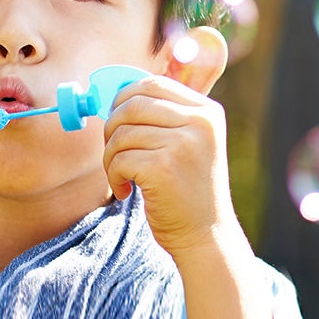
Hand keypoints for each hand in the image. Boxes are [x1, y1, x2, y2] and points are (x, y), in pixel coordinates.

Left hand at [102, 75, 239, 258]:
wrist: (206, 235)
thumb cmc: (188, 190)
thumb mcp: (190, 144)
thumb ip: (165, 117)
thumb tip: (117, 94)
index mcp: (207, 111)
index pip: (154, 83)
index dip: (124, 97)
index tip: (115, 119)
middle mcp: (199, 122)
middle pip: (133, 104)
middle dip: (112, 125)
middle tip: (114, 150)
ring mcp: (183, 144)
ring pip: (122, 132)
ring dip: (111, 157)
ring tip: (122, 176)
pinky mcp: (164, 167)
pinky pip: (120, 159)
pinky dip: (114, 176)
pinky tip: (127, 190)